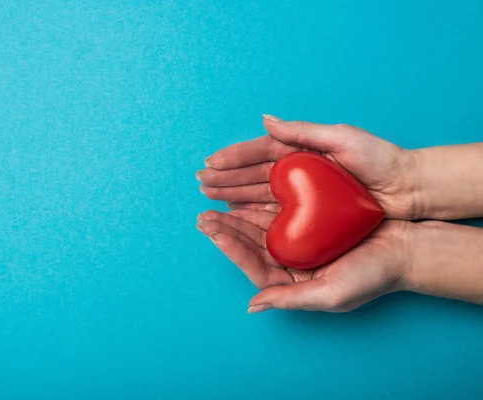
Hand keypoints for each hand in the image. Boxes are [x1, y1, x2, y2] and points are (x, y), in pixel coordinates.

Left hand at [197, 209, 412, 311]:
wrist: (406, 248)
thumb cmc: (373, 275)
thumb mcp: (332, 294)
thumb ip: (291, 299)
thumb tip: (253, 307)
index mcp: (294, 282)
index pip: (255, 267)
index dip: (232, 250)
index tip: (213, 231)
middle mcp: (292, 263)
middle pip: (251, 246)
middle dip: (226, 230)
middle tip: (203, 216)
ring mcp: (299, 242)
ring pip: (259, 228)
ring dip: (237, 216)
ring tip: (214, 204)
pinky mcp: (308, 223)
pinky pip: (277, 213)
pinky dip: (259, 204)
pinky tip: (242, 196)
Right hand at [198, 115, 416, 218]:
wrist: (405, 189)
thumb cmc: (379, 159)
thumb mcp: (342, 138)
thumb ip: (303, 131)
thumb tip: (265, 120)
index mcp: (301, 150)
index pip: (260, 152)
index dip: (234, 157)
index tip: (210, 162)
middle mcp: (297, 171)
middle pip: (253, 174)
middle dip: (226, 177)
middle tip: (202, 182)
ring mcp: (301, 192)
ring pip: (259, 193)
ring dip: (233, 194)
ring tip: (210, 196)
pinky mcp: (308, 213)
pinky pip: (273, 211)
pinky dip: (252, 211)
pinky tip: (235, 213)